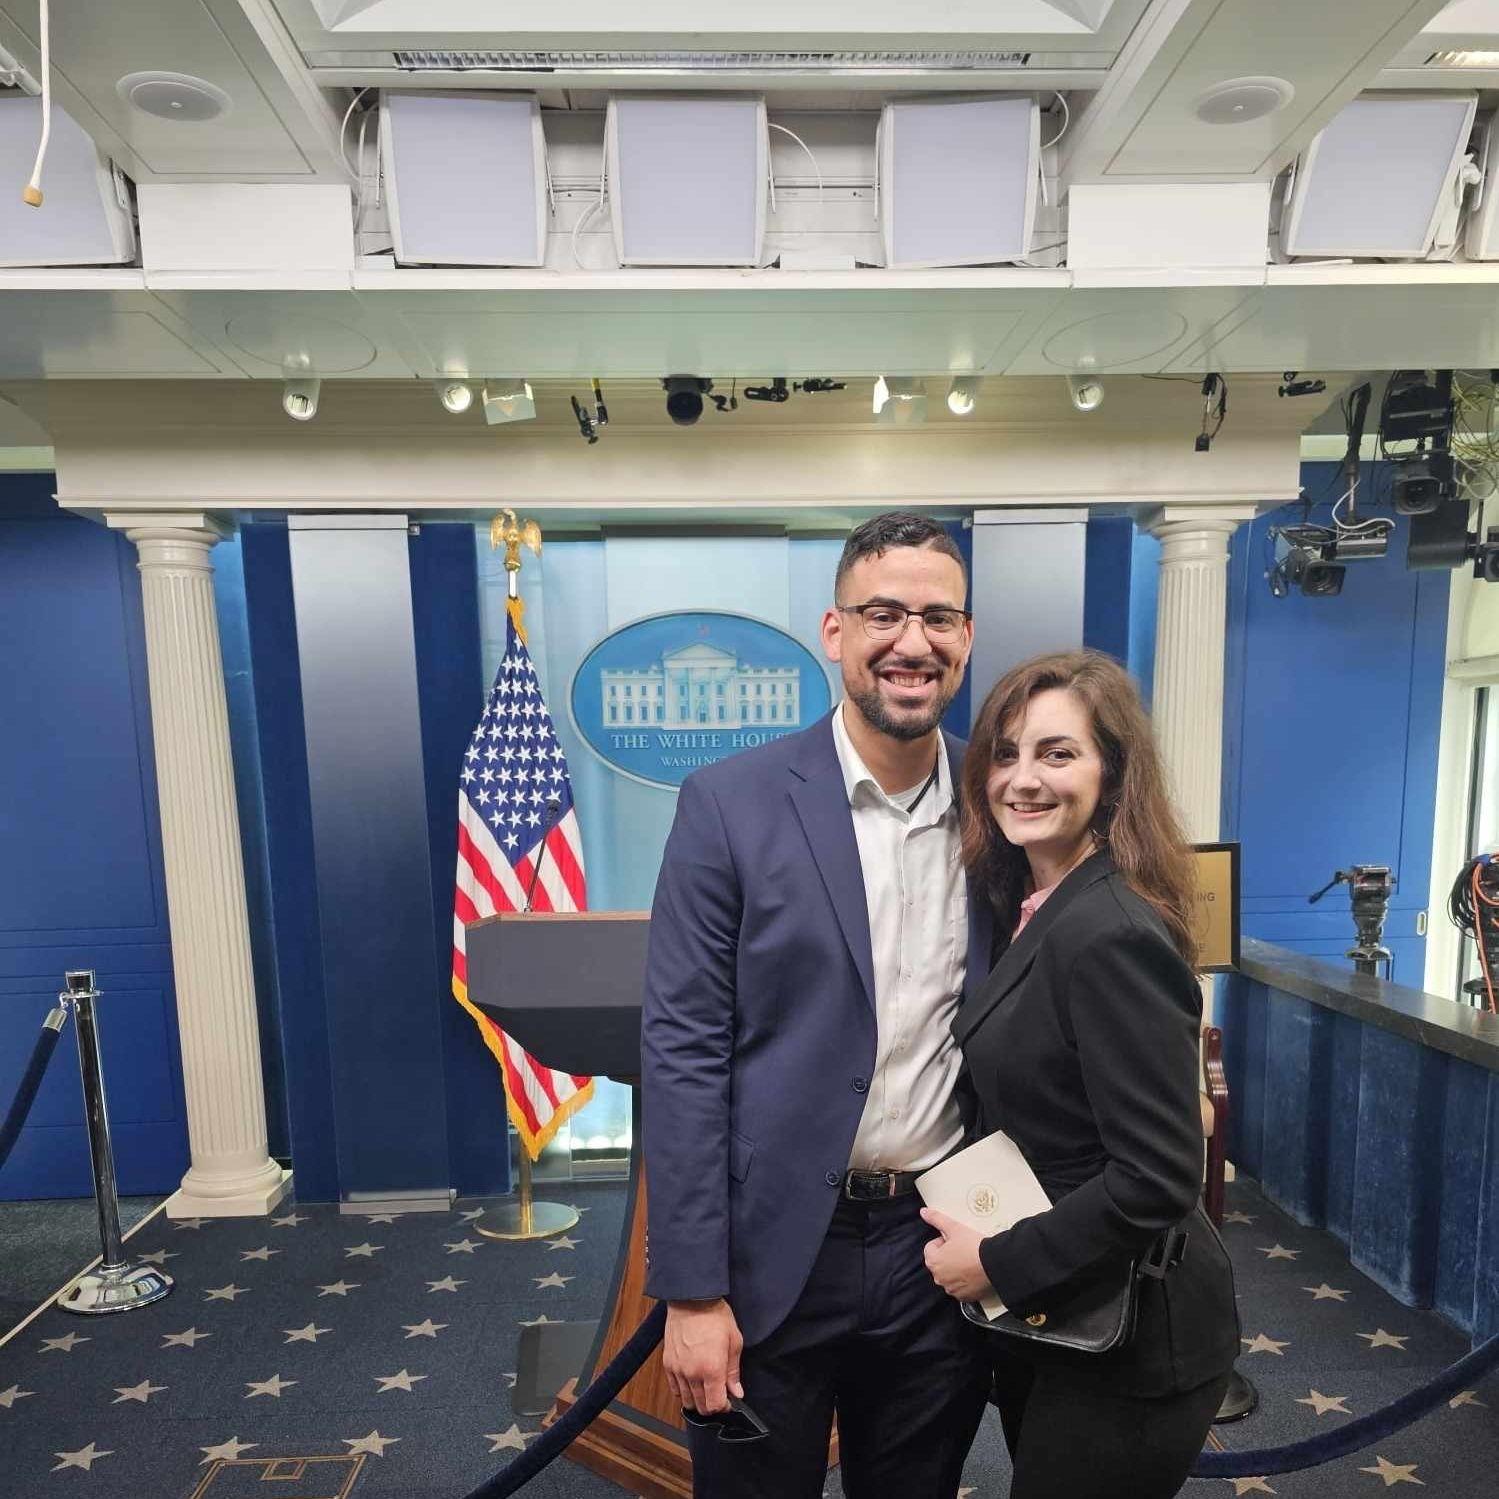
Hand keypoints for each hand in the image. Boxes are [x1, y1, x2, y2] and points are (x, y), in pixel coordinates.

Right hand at [664, 1299, 743, 1414]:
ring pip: (687, 1401)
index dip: (724, 1407)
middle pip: (701, 1407)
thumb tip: (736, 1392)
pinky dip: (684, 1391)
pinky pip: (674, 1389)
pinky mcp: (668, 1364)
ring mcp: (678, 1370)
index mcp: (712, 1369)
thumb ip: (734, 1371)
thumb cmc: (715, 1316)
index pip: (715, 1405)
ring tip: (705, 1387)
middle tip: (719, 1393)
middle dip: (712, 1405)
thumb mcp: (734, 1341)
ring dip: (697, 1400)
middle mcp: (692, 1374)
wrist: (691, 1299)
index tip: (728, 1400)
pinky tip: (692, 1381)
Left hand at [921, 1207, 994, 1302]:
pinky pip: (960, 1287)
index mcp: (933, 1262)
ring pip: (950, 1275)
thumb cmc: (972, 1246)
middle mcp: (939, 1278)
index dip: (943, 1241)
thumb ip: (936, 1219)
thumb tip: (923, 1212)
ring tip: (970, 1260)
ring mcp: (952, 1289)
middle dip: (948, 1255)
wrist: (995, 1264)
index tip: (956, 1240)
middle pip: (939, 1262)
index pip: (931, 1247)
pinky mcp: (965, 1297)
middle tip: (963, 1249)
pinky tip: (974, 1272)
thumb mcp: (954, 1227)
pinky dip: (965, 1281)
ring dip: (955, 1269)